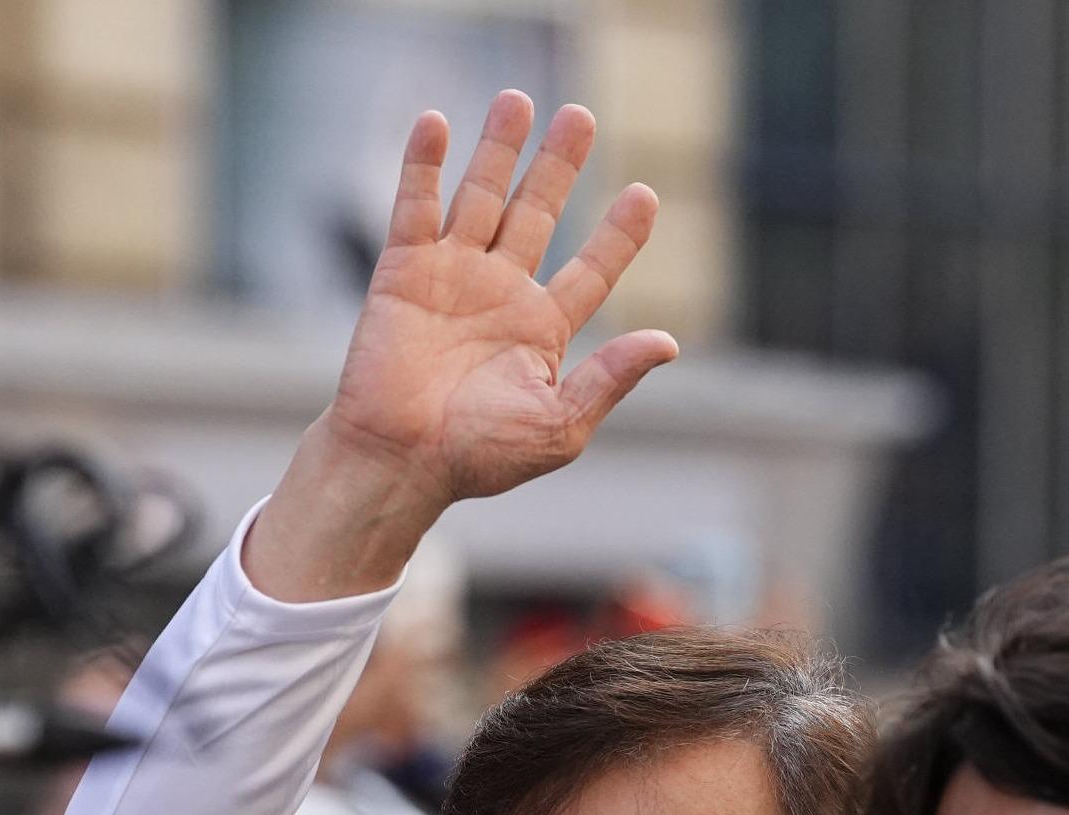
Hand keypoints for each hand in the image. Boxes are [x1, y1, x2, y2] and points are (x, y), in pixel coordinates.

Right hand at [333, 91, 675, 501]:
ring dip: (498, 149)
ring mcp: (451, 276)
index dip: (618, 234)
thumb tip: (668, 342)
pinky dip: (424, 165)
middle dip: (557, 165)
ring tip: (517, 99)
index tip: (644, 194)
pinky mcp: (404, 271)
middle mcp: (500, 293)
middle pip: (537, 213)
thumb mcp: (561, 425)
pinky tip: (438, 123)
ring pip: (481, 197)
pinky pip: (416, 207)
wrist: (400, 461)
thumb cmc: (479, 457)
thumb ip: (611, 378)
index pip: (592, 268)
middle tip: (580, 116)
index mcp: (543, 329)